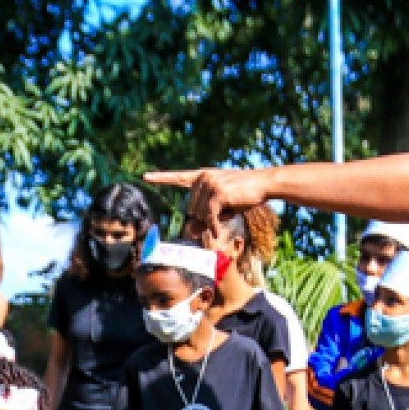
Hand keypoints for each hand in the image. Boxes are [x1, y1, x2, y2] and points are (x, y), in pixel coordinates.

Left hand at [144, 167, 272, 236]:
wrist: (263, 183)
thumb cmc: (243, 194)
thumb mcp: (221, 206)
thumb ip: (204, 216)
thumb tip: (192, 232)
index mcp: (202, 176)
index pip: (178, 177)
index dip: (161, 178)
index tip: (145, 176)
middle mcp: (203, 177)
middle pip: (192, 209)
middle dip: (205, 218)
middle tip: (223, 213)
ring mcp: (210, 184)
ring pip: (200, 215)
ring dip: (213, 221)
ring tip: (230, 209)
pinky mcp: (217, 193)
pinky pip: (209, 218)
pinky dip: (213, 228)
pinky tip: (217, 233)